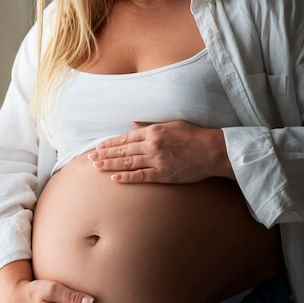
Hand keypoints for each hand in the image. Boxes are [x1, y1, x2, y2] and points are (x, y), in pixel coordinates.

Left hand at [89, 120, 234, 183]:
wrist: (212, 151)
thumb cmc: (194, 135)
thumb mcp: (171, 124)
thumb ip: (151, 126)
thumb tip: (134, 126)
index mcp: (154, 131)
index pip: (126, 137)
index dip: (111, 142)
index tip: (99, 146)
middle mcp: (152, 145)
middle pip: (123, 150)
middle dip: (105, 154)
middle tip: (91, 158)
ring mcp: (157, 160)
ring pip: (128, 162)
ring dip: (111, 165)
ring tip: (97, 166)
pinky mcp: (163, 174)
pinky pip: (141, 176)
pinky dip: (127, 177)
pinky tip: (114, 178)